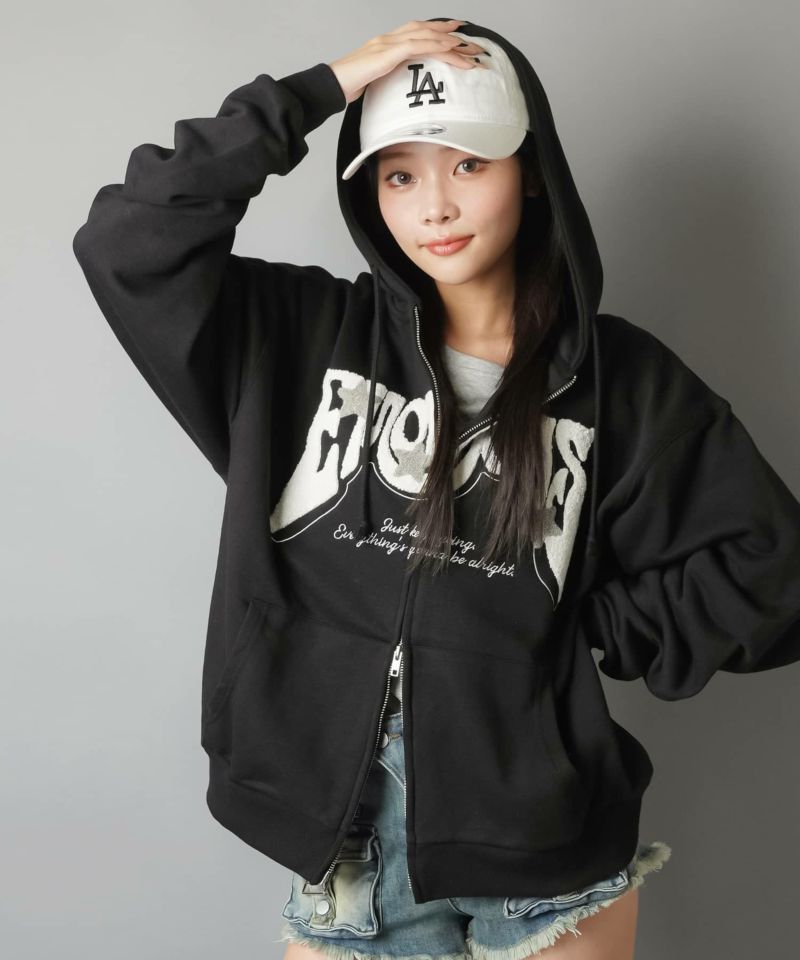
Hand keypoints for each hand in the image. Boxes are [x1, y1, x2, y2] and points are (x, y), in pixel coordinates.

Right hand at [329, 19, 487, 104]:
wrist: (331, 85)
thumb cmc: (347, 86)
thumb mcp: (373, 81)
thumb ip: (387, 79)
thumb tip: (399, 90)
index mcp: (385, 43)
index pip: (416, 31)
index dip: (436, 30)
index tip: (455, 33)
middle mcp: (388, 38)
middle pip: (425, 29)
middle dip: (450, 33)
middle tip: (471, 39)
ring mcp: (388, 43)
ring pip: (426, 36)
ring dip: (450, 42)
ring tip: (469, 49)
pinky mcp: (388, 53)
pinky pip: (418, 46)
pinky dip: (437, 47)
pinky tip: (451, 51)